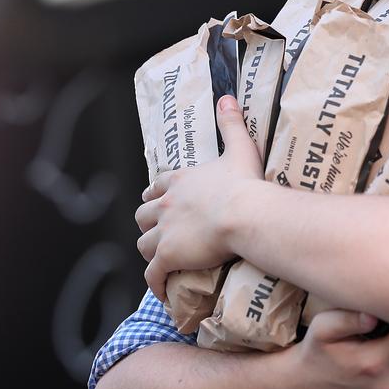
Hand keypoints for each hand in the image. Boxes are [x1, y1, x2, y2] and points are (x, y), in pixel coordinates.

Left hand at [136, 94, 263, 300]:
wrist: (245, 213)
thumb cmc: (245, 183)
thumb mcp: (239, 148)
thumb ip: (231, 123)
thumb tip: (227, 98)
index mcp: (180, 180)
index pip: (157, 187)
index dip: (156, 195)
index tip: (159, 201)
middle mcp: (166, 204)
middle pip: (143, 215)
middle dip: (149, 223)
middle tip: (161, 232)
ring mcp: (165, 231)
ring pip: (143, 244)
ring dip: (151, 251)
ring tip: (163, 260)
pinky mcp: (168, 256)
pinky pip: (153, 274)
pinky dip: (156, 283)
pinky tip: (163, 290)